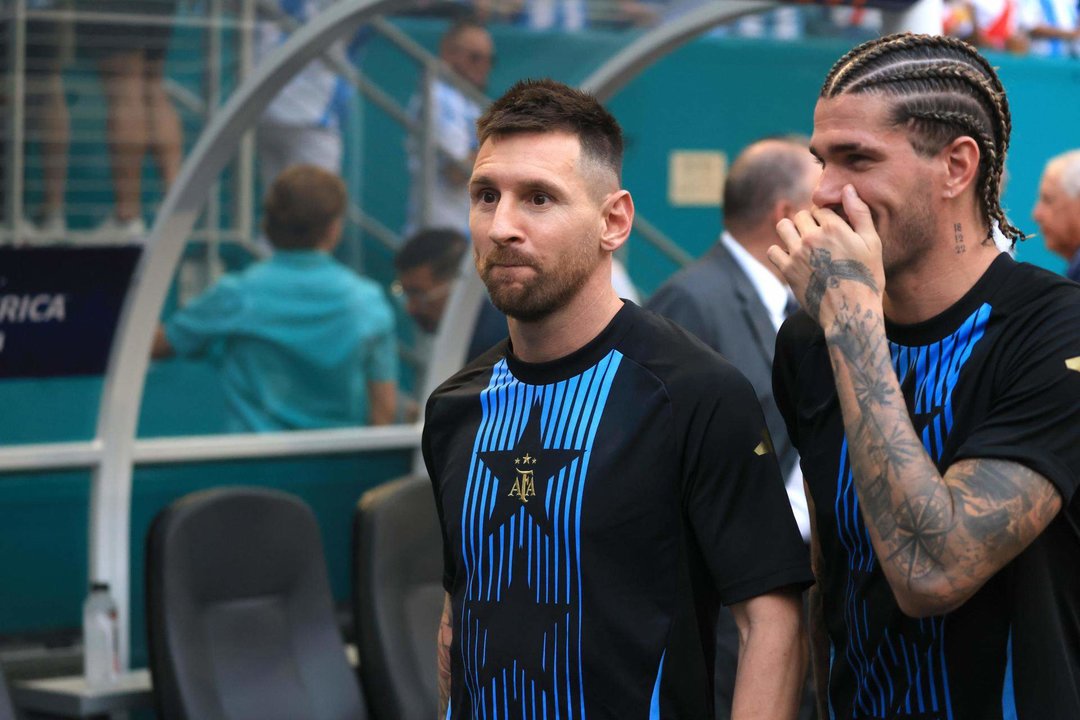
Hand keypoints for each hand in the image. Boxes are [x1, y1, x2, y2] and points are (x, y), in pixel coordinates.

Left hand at [768, 184, 884, 326]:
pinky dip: (780, 252)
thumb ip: (859, 213)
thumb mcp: (872, 243)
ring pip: (783, 226)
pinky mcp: (787, 270)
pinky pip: (773, 250)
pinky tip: (792, 259)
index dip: (825, 218)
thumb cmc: (867, 277)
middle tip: (818, 239)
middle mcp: (812, 237)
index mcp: (834, 227)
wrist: (851, 312)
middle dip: (808, 223)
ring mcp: (797, 253)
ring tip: (802, 244)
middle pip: (800, 215)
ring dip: (791, 232)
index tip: (831, 231)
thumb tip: (848, 188)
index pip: (820, 208)